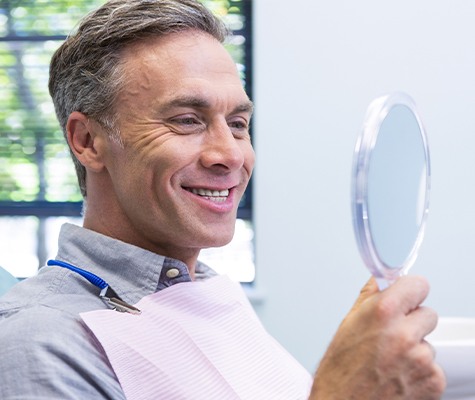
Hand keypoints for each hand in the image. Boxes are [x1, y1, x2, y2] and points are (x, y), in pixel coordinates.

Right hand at [309, 275, 445, 399]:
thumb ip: (369, 297)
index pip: (418, 284)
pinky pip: (433, 366)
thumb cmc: (340, 369)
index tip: (405, 297)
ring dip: (415, 349)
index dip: (410, 291)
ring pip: (428, 342)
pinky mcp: (433, 381)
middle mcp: (405, 333)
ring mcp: (422, 359)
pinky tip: (398, 376)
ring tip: (389, 360)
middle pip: (428, 314)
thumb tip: (380, 280)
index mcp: (383, 312)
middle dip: (412, 321)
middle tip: (392, 335)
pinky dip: (419, 371)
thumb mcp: (348, 324)